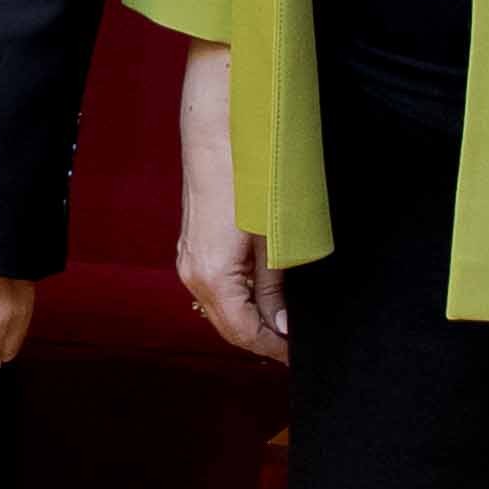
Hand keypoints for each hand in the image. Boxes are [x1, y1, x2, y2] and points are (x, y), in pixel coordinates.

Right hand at [170, 45, 285, 361]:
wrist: (220, 131)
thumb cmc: (252, 180)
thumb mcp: (275, 241)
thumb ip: (274, 289)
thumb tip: (281, 326)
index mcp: (214, 280)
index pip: (245, 334)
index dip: (274, 348)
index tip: (300, 356)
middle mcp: (193, 276)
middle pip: (229, 326)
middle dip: (262, 337)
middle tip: (296, 344)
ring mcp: (188, 260)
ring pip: (220, 308)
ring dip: (249, 319)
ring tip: (283, 321)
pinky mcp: (192, 245)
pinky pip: (214, 288)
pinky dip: (236, 300)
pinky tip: (260, 296)